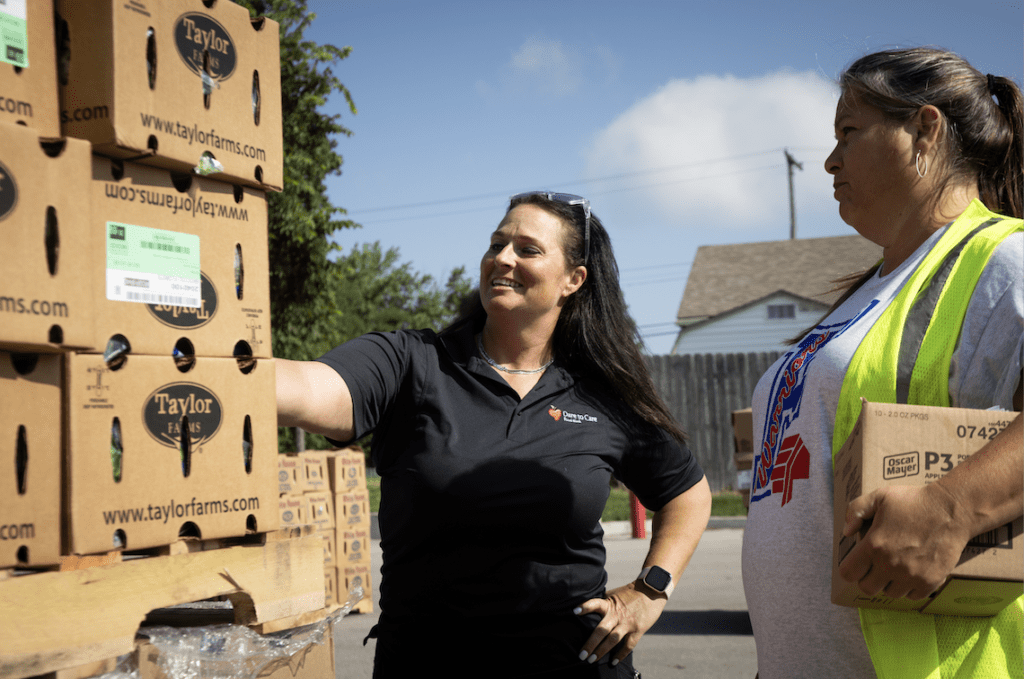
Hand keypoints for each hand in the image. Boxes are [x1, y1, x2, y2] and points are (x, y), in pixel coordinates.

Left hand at [573, 582, 667, 665]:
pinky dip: (620, 655)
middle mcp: (617, 614)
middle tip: (581, 655)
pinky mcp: (638, 630)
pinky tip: (612, 662)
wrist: (651, 591)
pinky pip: (628, 645)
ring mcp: (627, 623)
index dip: (585, 607)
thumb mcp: (613, 595)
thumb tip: (588, 612)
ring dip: (601, 651)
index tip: (575, 611)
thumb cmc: (629, 594)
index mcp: (609, 604)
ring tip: (591, 660)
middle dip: (590, 643)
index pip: (595, 603)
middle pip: (601, 630)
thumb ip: (603, 604)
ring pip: (613, 640)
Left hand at [839, 483, 970, 599]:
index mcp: (874, 545)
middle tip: (875, 566)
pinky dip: (910, 588)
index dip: (849, 569)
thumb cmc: (914, 501)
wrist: (951, 511)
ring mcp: (911, 576)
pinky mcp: (931, 581)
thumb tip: (847, 531)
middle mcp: (890, 565)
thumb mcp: (879, 496)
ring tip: (895, 567)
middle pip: (867, 588)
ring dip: (890, 583)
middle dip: (868, 578)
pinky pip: (913, 596)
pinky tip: (912, 572)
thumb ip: (856, 511)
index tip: (856, 563)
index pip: (848, 573)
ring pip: (891, 593)